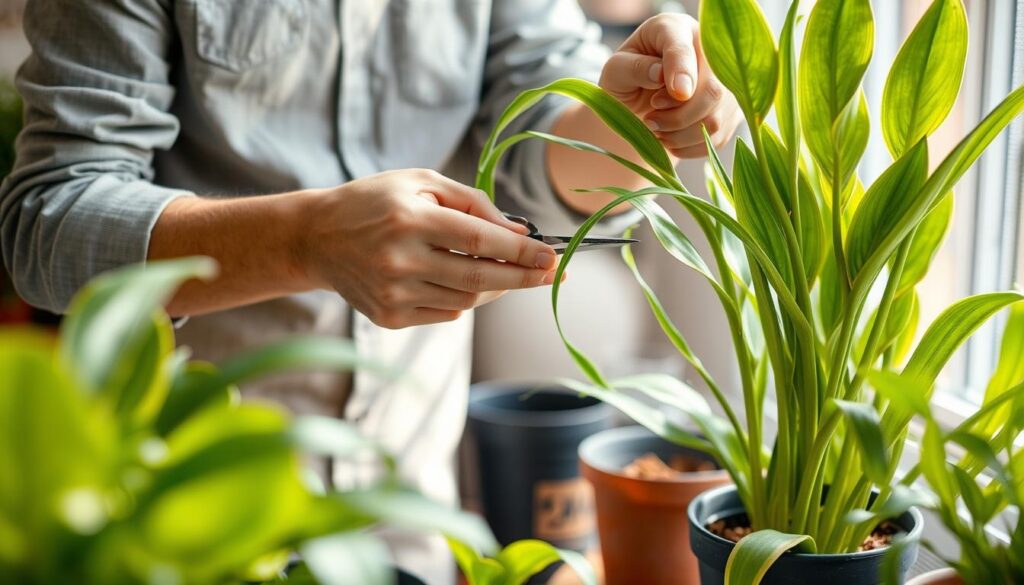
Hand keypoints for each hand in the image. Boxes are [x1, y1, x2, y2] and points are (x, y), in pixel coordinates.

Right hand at [297, 169, 559, 328]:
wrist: (317, 238)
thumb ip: (473, 203)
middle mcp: (401, 261)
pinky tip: (462, 279)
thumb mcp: (422, 184)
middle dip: (523, 277)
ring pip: (467, 299)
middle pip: (479, 277)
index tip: (553, 256)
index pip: (480, 241)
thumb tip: (519, 231)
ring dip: (496, 287)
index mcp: (410, 221)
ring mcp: (393, 294)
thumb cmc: (375, 202)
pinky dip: (464, 297)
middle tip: (553, 274)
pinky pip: (446, 312)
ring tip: (510, 272)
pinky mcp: (389, 317)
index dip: (521, 251)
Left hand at [599, 13, 742, 157]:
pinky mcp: (730, 112)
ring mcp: (726, 83)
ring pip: (715, 120)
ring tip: (656, 126)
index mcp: (676, 30)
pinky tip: (670, 136)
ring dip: (679, 134)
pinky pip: (715, 138)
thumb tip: (660, 74)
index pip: (685, 48)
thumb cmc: (626, 78)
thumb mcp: (616, 70)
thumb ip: (633, 68)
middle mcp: (710, 51)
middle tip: (650, 119)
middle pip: (711, 91)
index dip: (682, 70)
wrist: (640, 99)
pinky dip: (687, 146)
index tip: (676, 92)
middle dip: (677, 116)